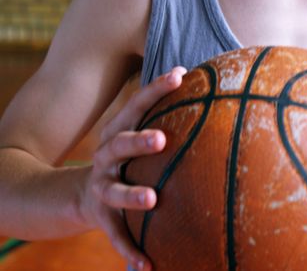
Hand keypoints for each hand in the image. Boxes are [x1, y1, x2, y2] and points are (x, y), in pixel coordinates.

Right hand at [80, 67, 186, 270]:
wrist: (79, 195)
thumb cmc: (125, 160)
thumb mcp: (136, 138)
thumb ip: (165, 118)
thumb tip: (207, 87)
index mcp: (118, 132)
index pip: (136, 106)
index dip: (156, 89)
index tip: (179, 74)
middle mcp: (106, 157)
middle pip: (119, 143)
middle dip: (138, 140)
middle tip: (161, 138)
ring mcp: (102, 187)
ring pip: (115, 191)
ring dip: (133, 195)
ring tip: (153, 200)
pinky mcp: (101, 217)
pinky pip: (116, 236)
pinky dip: (130, 251)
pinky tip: (147, 267)